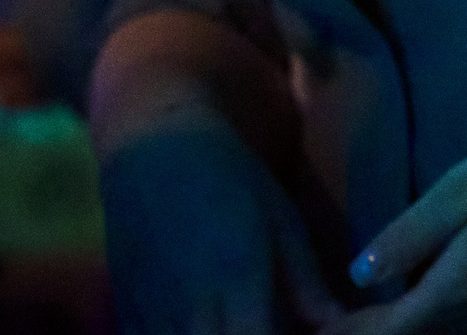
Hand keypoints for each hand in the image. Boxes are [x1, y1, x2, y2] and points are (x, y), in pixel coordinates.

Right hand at [101, 111, 345, 334]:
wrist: (152, 149)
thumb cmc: (230, 177)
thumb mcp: (281, 223)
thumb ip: (308, 285)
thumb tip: (341, 323)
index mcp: (237, 284)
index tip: (306, 334)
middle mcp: (190, 313)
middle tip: (274, 323)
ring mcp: (151, 320)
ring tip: (246, 320)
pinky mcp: (125, 320)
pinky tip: (211, 323)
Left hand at [331, 119, 466, 334]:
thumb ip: (411, 233)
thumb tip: (359, 274)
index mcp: (454, 298)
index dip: (337, 331)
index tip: (306, 312)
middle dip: (368, 334)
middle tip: (333, 313)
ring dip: (406, 332)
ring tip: (374, 311)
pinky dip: (444, 329)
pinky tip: (435, 298)